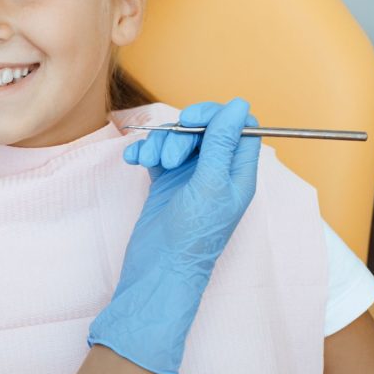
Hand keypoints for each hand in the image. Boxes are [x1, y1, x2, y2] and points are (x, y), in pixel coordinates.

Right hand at [88, 98, 260, 373]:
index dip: (217, 116)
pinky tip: (134, 161)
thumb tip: (237, 103)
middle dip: (182, 133)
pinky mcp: (165, 183)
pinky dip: (144, 152)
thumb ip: (222, 143)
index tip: (194, 121)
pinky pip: (156, 154)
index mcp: (238, 173)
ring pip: (177, 139)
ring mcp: (190, 178)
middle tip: (170, 156)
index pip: (239, 126)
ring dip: (160, 143)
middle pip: (204, 129)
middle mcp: (217, 172)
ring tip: (151, 163)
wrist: (158, 270)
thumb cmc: (192, 235)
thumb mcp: (211, 185)